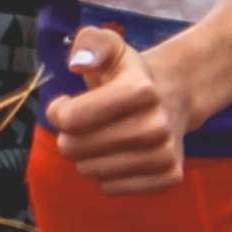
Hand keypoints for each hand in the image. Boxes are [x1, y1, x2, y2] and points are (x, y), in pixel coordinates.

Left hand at [44, 25, 188, 194]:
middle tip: (83, 123)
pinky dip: (107, 175)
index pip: (70, 119)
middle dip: (70, 136)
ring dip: (88, 156)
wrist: (173, 94)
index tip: (66, 103)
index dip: (59, 112)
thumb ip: (89, 43)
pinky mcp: (170, 176)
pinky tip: (119, 154)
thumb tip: (79, 63)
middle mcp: (157, 125)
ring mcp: (166, 153)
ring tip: (103, 136)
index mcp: (141, 90)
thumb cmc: (127, 73)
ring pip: (92, 172)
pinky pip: (112, 188)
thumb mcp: (109, 45)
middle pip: (77, 149)